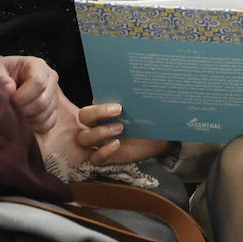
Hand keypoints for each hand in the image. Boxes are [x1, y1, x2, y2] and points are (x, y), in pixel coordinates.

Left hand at [0, 55, 60, 133]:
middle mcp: (50, 79)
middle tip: (10, 111)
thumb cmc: (2, 73)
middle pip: (42, 102)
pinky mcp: (54, 109)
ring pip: (45, 115)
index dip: (22, 96)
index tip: (10, 101)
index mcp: (37, 66)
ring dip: (28, 119)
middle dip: (23, 110)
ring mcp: (54, 94)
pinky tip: (24, 119)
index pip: (38, 83)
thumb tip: (10, 90)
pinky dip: (34, 126)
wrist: (8, 78)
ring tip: (15, 114)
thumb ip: (0, 78)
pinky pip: (47, 124)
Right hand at [35, 95, 170, 168]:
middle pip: (84, 118)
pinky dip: (103, 152)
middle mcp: (97, 123)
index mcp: (102, 109)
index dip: (98, 107)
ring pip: (84, 138)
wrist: (158, 135)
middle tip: (119, 111)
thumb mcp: (140, 105)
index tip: (118, 105)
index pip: (90, 106)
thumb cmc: (146, 116)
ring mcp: (99, 141)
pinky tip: (116, 145)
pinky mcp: (106, 156)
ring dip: (100, 132)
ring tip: (121, 128)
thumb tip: (132, 83)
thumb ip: (132, 96)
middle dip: (97, 113)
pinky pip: (95, 158)